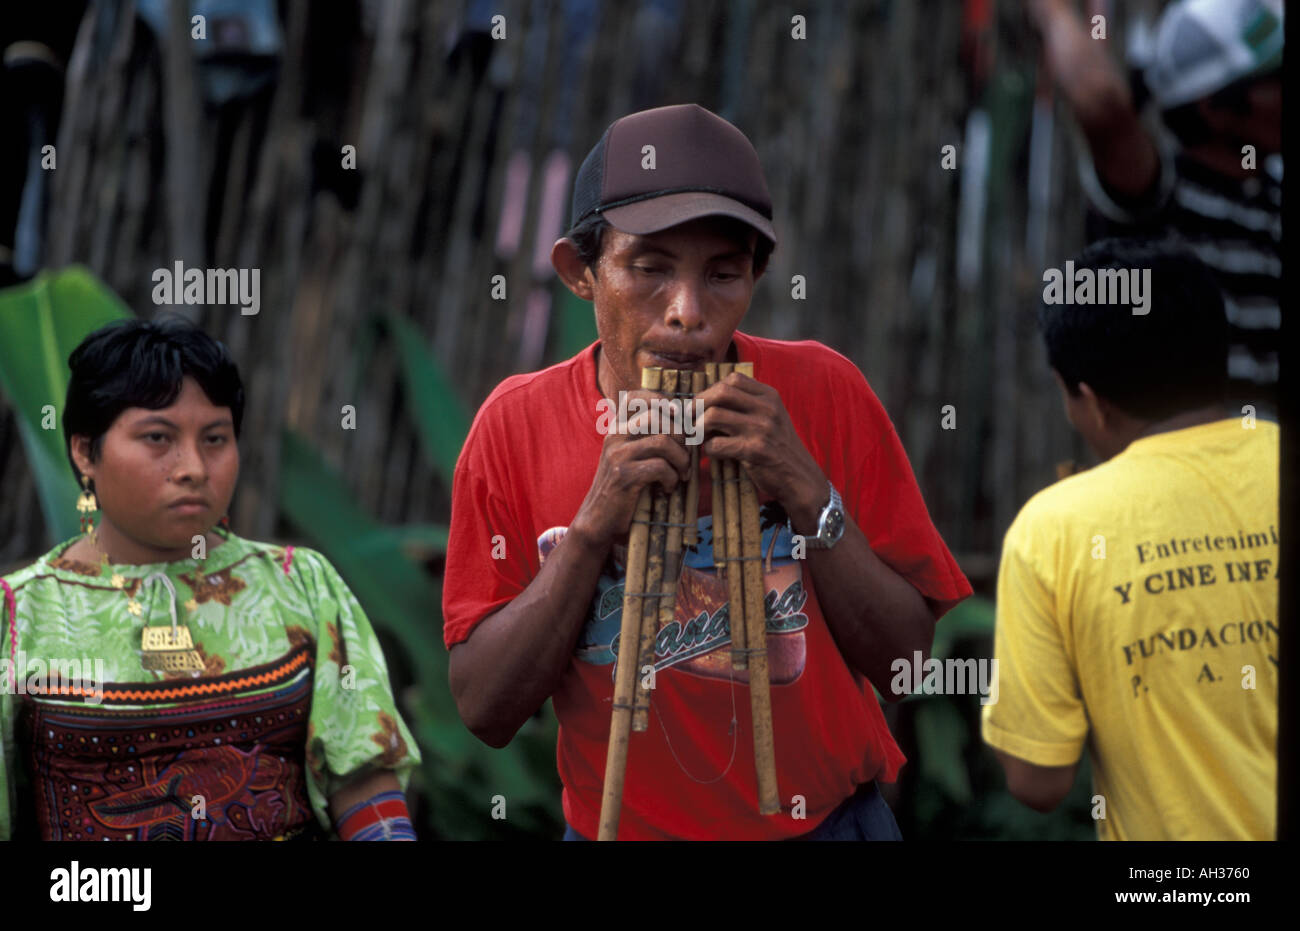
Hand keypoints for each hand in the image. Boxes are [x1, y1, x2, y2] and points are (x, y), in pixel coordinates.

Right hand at [570, 388, 691, 548]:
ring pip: (662, 441)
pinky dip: (671, 478)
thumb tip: (682, 421)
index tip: (678, 420)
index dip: (662, 401)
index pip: (636, 397)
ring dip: (681, 459)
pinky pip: (660, 467)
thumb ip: (645, 438)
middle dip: (681, 437)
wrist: (598, 521)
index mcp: (617, 429)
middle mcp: (615, 437)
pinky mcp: (623, 476)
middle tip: (687, 458)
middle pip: (658, 416)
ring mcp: (617, 455)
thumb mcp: (630, 458)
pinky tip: (667, 489)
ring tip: (681, 474)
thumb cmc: (623, 488)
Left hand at [695, 372, 826, 529]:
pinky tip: (715, 454)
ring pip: (713, 416)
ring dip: (699, 428)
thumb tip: (705, 400)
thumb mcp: (770, 419)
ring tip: (700, 437)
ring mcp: (762, 428)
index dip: (711, 390)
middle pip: (720, 392)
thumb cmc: (778, 448)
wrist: (800, 478)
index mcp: (770, 396)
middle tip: (690, 419)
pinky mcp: (755, 451)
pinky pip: (716, 444)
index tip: (701, 404)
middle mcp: (767, 408)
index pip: (733, 379)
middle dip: (698, 404)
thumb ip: (746, 406)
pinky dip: (708, 450)